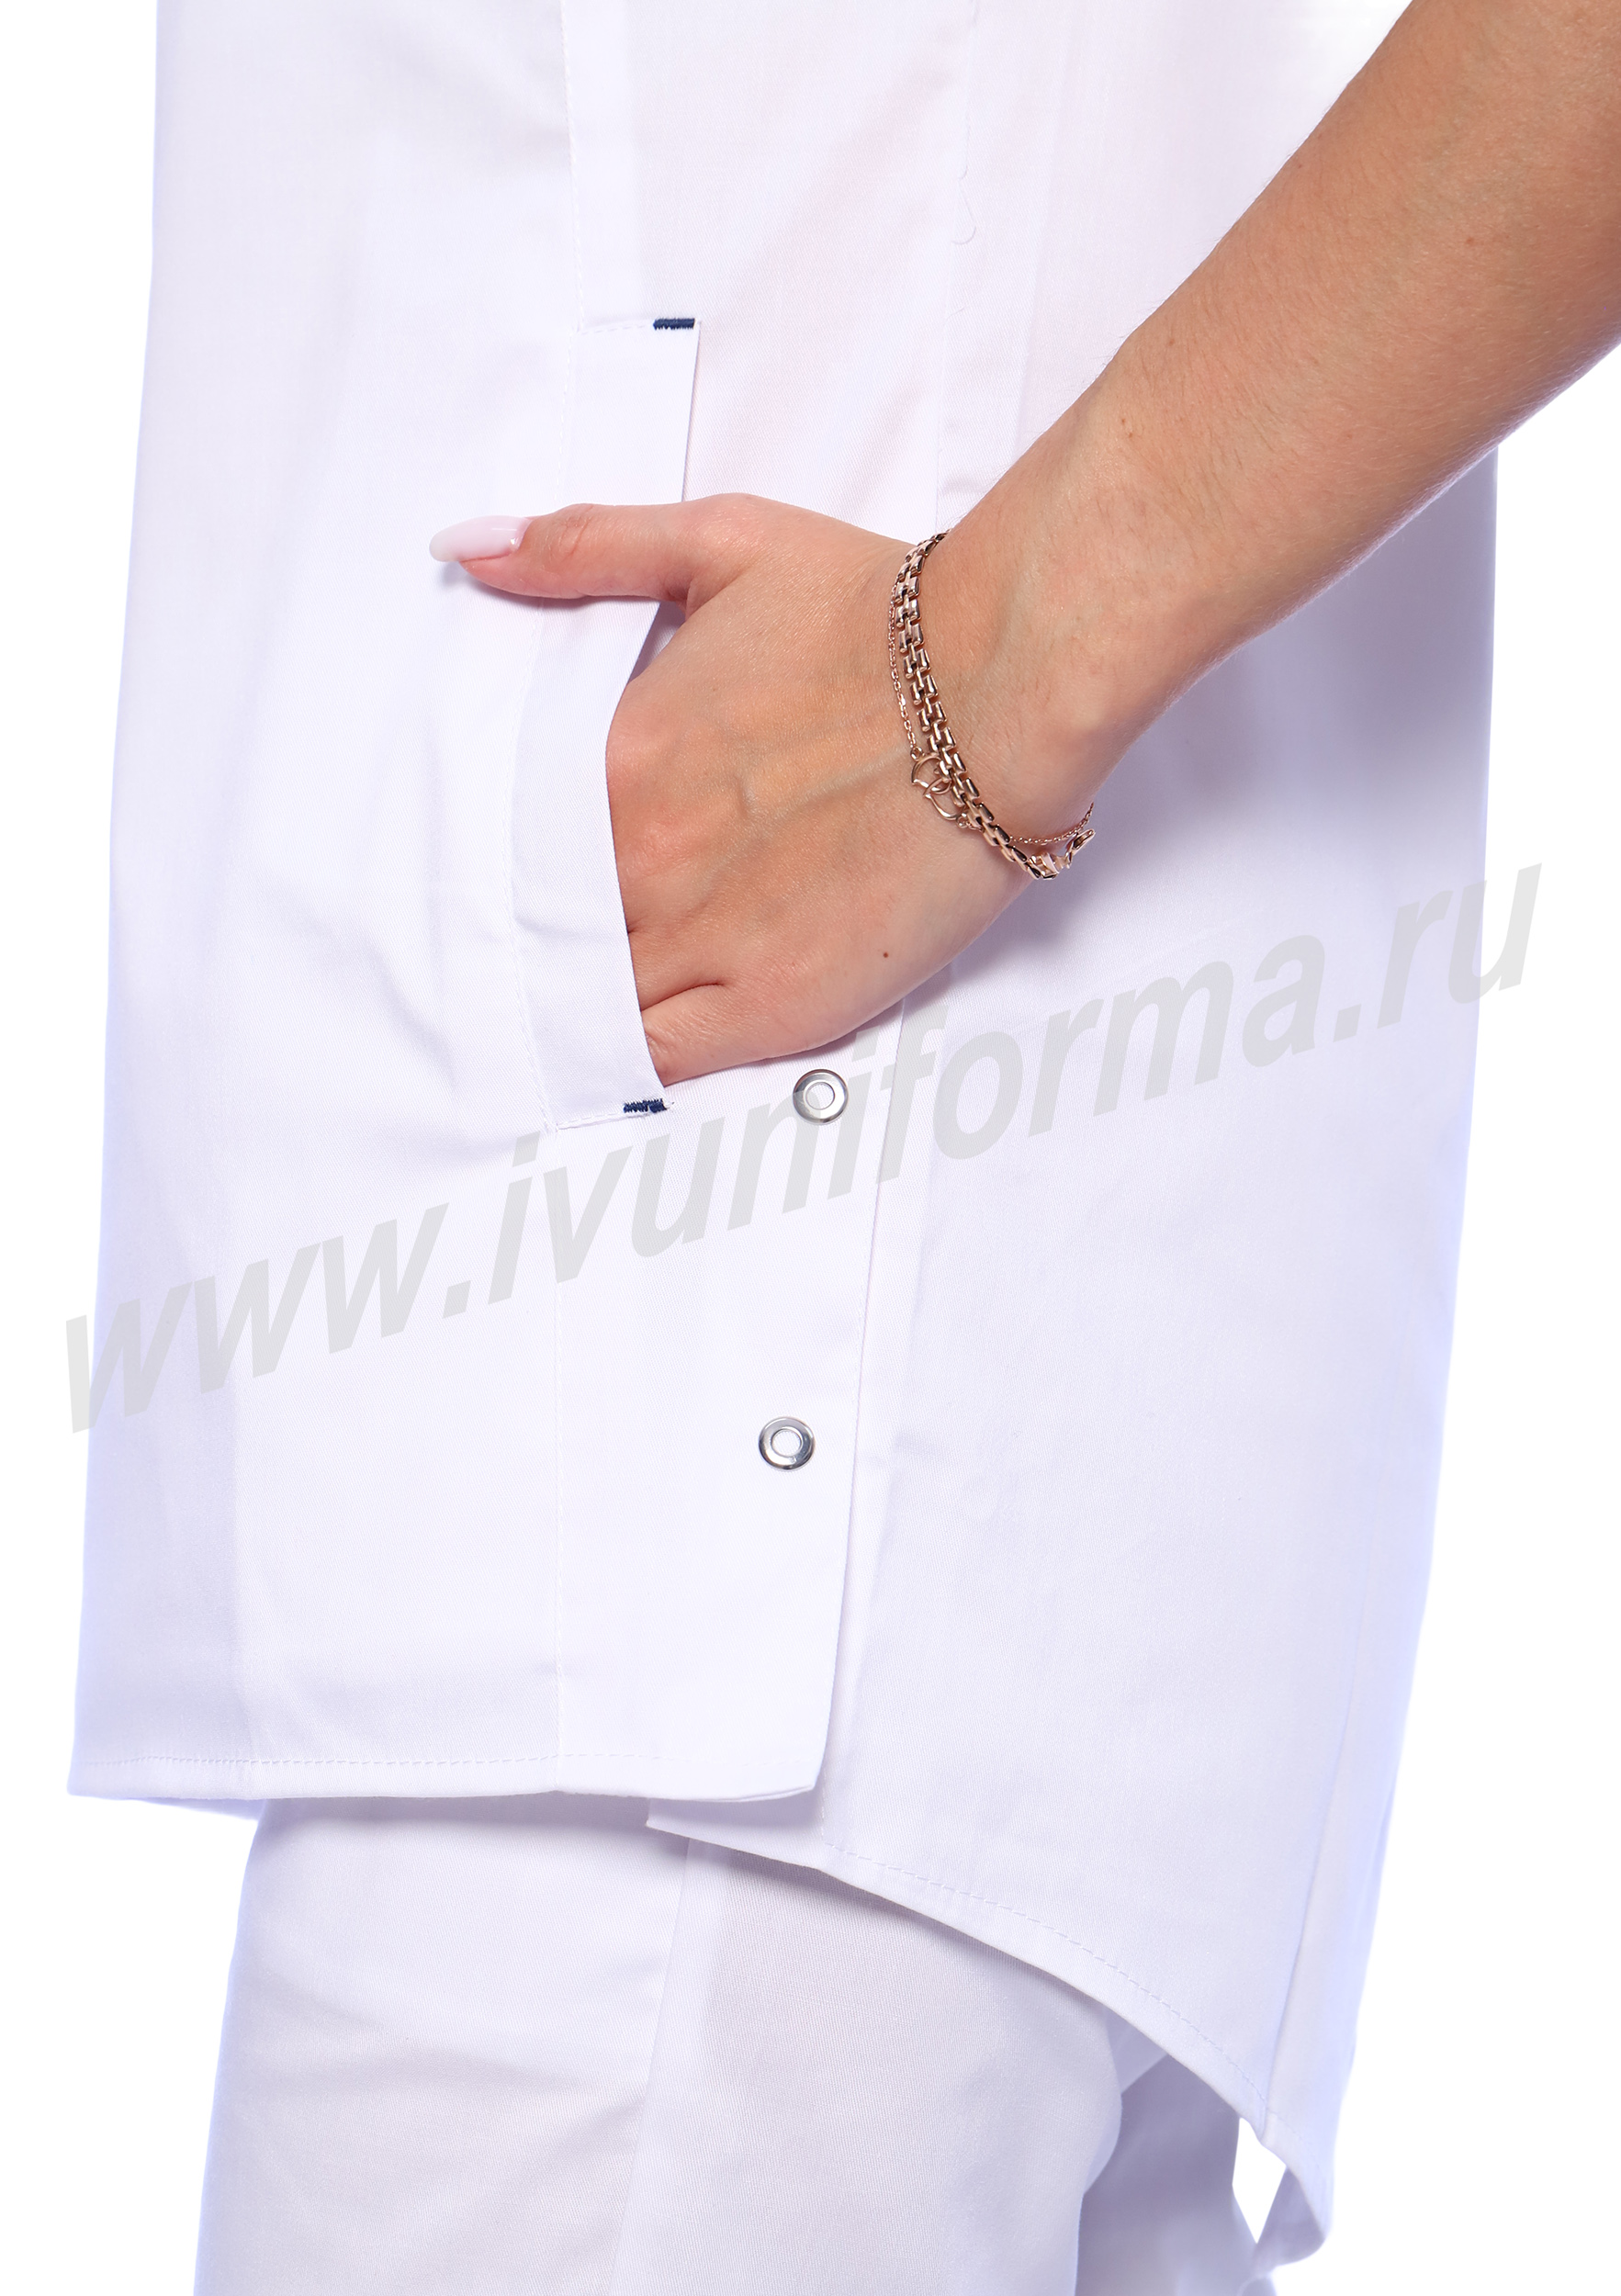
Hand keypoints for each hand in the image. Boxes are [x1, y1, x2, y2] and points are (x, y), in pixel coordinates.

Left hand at [445, 496, 1048, 1085]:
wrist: (1002, 685)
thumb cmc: (881, 620)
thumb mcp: (719, 543)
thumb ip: (584, 548)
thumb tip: (468, 550)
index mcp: (614, 757)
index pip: (512, 836)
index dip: (510, 859)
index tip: (510, 870)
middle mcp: (641, 858)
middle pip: (542, 927)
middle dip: (534, 936)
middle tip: (528, 949)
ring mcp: (700, 940)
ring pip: (587, 1001)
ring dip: (575, 1002)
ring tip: (567, 1007)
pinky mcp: (769, 1004)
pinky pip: (656, 1060)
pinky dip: (626, 1060)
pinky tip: (620, 1051)